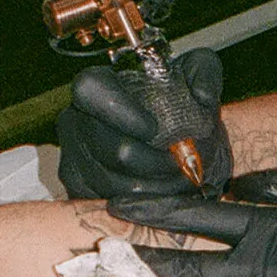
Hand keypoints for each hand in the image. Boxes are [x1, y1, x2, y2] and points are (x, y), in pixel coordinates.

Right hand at [55, 47, 233, 198]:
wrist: (170, 133)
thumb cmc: (178, 99)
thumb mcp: (197, 72)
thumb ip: (204, 74)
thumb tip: (204, 98)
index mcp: (96, 84)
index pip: (92, 91)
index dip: (123, 112)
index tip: (155, 128)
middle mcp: (75, 119)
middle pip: (117, 151)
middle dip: (162, 162)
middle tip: (188, 162)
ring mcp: (73, 158)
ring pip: (121, 185)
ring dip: (162, 187)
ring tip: (185, 178)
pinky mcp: (79, 189)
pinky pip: (116, 205)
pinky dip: (150, 202)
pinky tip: (168, 191)